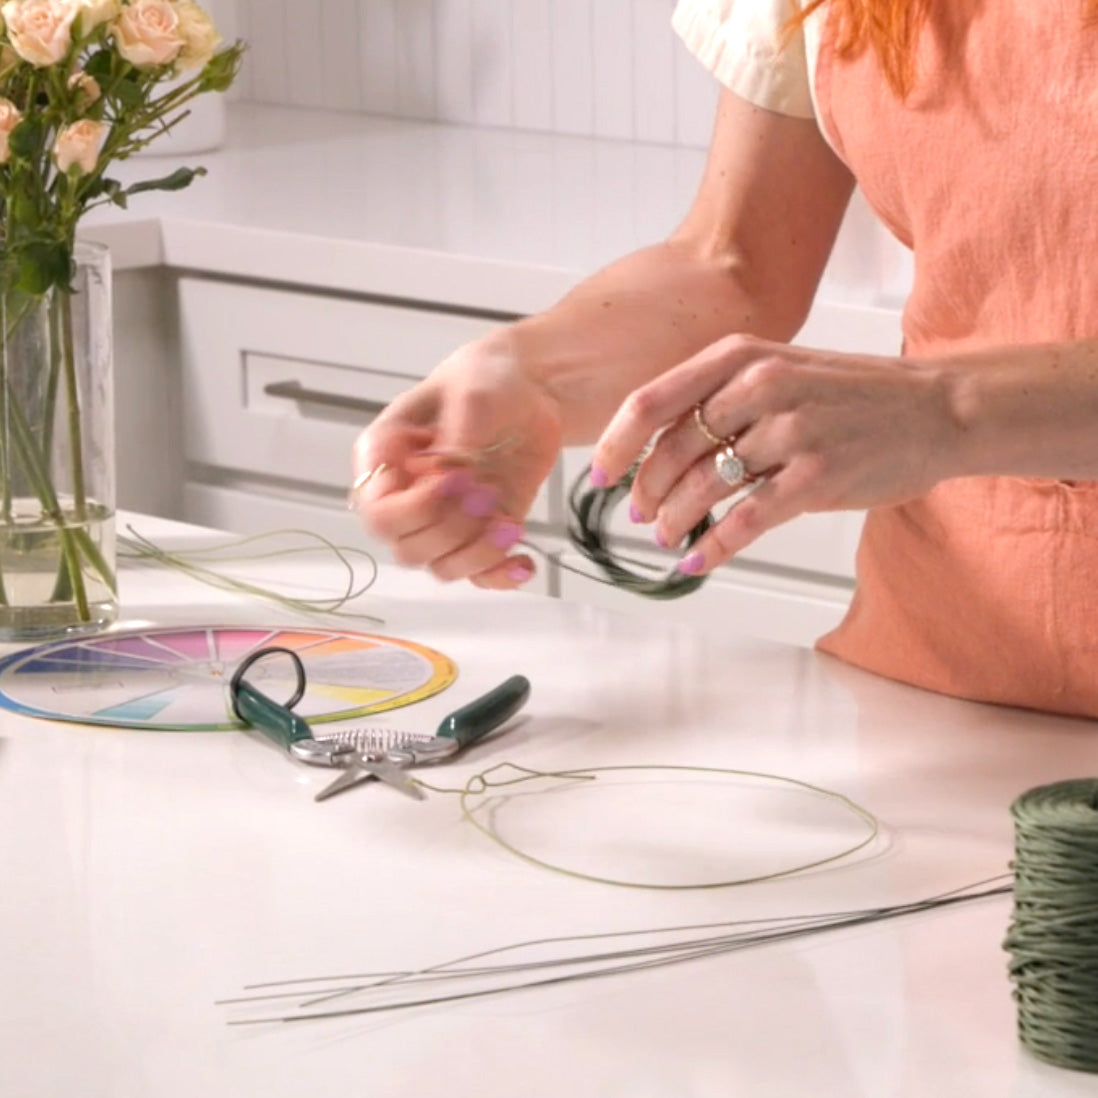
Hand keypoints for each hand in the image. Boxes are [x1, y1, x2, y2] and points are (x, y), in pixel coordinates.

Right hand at [350, 340, 562, 587]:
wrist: (530, 393)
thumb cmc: (486, 380)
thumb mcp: (473, 395)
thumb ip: (458, 436)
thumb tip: (449, 476)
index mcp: (386, 457)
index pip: (376, 510)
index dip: (414, 509)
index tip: (455, 479)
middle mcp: (406, 495)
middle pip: (407, 547)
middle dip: (452, 530)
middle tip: (487, 493)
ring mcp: (442, 519)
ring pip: (441, 566)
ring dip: (477, 553)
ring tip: (508, 524)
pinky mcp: (478, 533)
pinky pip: (477, 574)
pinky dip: (500, 576)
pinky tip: (523, 561)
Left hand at [591, 333, 958, 572]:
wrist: (935, 407)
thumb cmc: (851, 393)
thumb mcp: (779, 368)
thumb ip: (719, 397)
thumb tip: (657, 447)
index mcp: (741, 357)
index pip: (651, 402)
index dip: (617, 445)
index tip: (601, 474)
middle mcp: (760, 389)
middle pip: (672, 452)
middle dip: (647, 491)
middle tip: (640, 513)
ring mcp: (789, 433)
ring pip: (703, 488)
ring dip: (675, 520)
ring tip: (667, 535)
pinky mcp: (815, 479)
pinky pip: (744, 521)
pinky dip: (714, 547)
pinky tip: (698, 560)